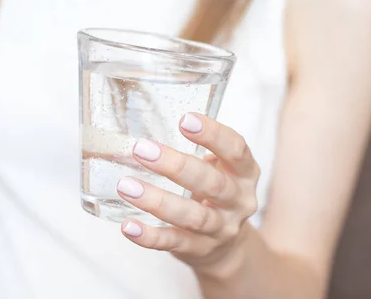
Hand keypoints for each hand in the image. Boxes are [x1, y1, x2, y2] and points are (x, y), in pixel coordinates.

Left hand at [116, 113, 259, 273]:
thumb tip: (141, 121)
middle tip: (142, 150)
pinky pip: (174, 243)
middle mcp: (239, 201)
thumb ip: (196, 148)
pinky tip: (129, 226)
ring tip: (126, 186)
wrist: (227, 247)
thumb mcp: (218, 167)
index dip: (213, 134)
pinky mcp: (200, 250)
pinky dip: (150, 236)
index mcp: (244, 173)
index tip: (185, 120)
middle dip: (176, 166)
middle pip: (211, 183)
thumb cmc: (214, 192)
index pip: (236, 150)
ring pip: (192, 216)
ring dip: (157, 201)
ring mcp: (221, 229)